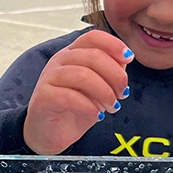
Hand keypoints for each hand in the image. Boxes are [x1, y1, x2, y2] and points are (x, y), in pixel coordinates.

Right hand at [23, 30, 131, 154]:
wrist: (51, 134)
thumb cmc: (75, 109)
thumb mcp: (99, 88)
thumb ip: (110, 72)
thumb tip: (124, 60)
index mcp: (73, 54)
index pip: (92, 37)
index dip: (113, 44)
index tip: (129, 58)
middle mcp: (59, 61)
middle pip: (92, 56)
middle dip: (115, 75)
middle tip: (123, 94)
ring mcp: (49, 77)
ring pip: (83, 75)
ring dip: (104, 93)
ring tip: (112, 107)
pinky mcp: (43, 97)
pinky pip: (70, 97)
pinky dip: (89, 107)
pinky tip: (97, 116)